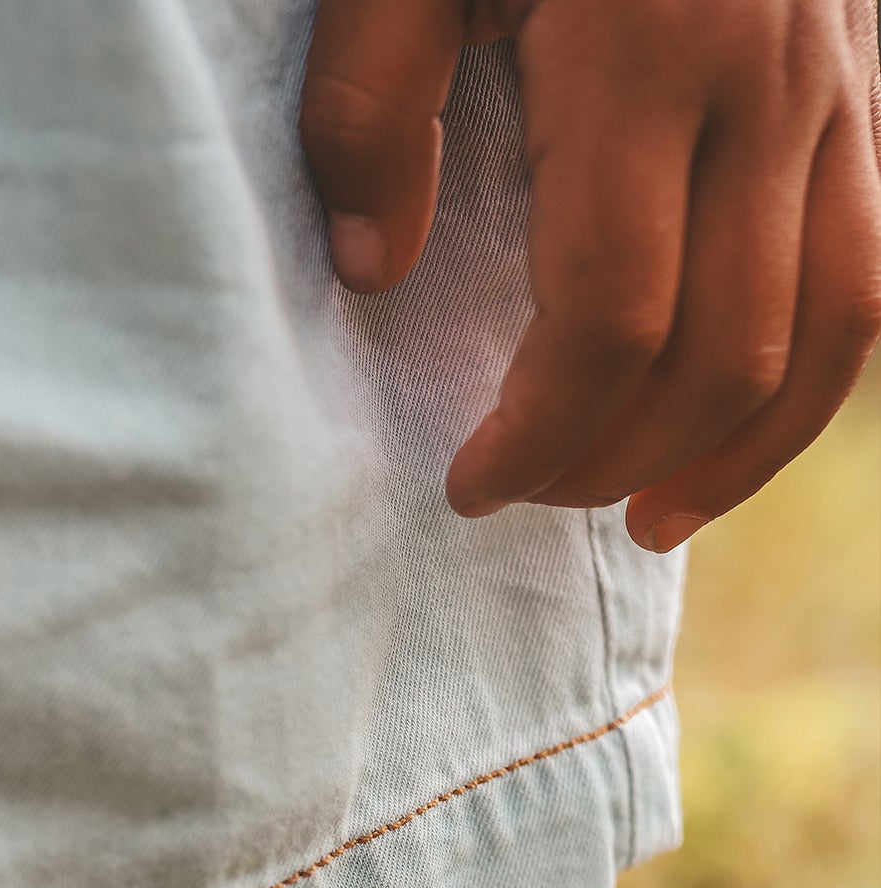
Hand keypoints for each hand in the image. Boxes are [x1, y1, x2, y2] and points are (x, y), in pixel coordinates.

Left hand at [299, 0, 880, 550]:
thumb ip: (371, 103)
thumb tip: (369, 268)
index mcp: (645, 53)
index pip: (608, 317)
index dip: (538, 432)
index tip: (466, 487)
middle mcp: (770, 83)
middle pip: (722, 347)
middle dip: (613, 456)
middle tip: (521, 500)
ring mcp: (841, 88)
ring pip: (831, 327)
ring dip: (737, 450)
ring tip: (645, 523)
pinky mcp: (866, 92)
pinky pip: (877, 269)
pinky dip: (815, 376)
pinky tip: (741, 428)